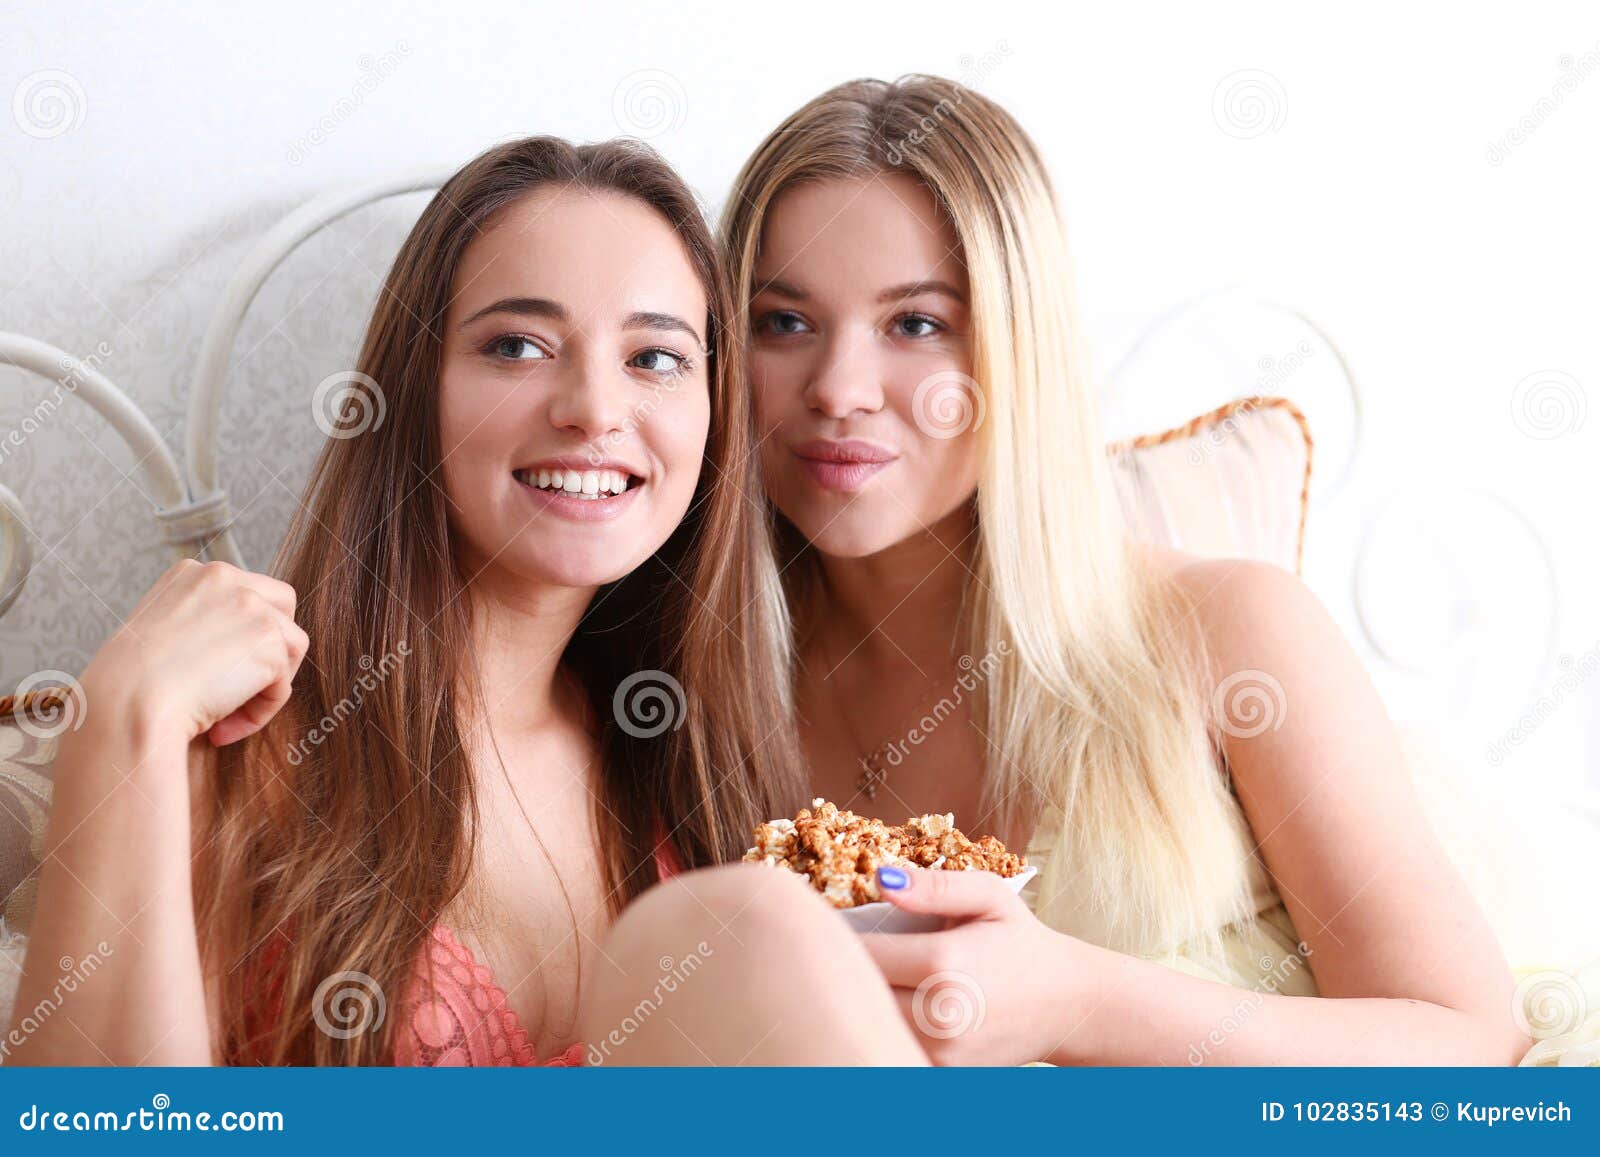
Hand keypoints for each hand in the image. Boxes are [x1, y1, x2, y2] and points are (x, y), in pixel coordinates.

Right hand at [82, 559, 308, 747]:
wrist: (126, 705)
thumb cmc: (130, 686)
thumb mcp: (160, 635)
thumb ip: (201, 624)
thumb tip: (241, 644)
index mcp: (192, 574)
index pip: (246, 593)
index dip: (243, 636)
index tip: (215, 672)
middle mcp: (224, 577)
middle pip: (282, 607)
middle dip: (272, 648)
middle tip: (240, 688)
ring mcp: (250, 604)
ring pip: (291, 646)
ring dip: (267, 685)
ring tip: (227, 713)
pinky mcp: (269, 639)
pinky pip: (282, 684)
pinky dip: (261, 712)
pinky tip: (222, 729)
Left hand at [858, 864, 1093, 1064]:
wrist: (1066, 1005)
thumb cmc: (1021, 942)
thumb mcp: (988, 896)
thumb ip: (934, 886)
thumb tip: (881, 877)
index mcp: (944, 964)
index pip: (861, 952)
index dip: (841, 938)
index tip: (834, 925)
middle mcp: (938, 1016)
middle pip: (858, 993)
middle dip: (846, 971)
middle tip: (841, 950)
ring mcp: (939, 1052)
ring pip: (870, 1023)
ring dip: (860, 1001)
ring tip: (868, 975)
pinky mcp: (941, 1072)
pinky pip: (890, 1045)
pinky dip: (882, 1026)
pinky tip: (889, 1005)